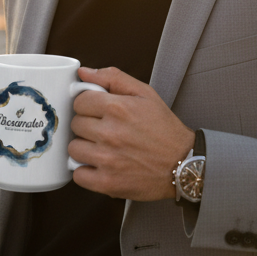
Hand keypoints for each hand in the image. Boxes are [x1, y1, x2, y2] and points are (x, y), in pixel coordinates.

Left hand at [69, 66, 195, 200]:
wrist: (183, 163)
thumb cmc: (165, 129)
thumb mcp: (145, 94)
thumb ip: (113, 78)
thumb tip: (84, 72)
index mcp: (118, 108)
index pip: (79, 101)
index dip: (88, 105)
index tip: (98, 111)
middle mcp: (110, 133)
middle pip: (75, 124)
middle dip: (87, 125)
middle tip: (105, 129)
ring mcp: (107, 160)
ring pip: (73, 148)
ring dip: (85, 147)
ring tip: (102, 147)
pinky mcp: (107, 182)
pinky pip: (78, 175)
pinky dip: (85, 170)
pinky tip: (99, 165)